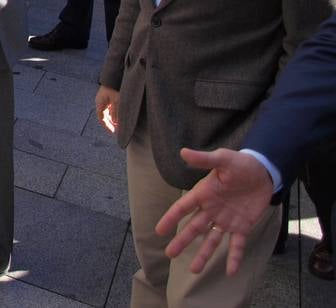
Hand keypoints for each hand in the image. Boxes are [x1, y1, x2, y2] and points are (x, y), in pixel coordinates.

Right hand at [95, 85, 119, 133]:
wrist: (115, 75)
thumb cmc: (115, 87)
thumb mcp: (117, 101)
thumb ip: (116, 113)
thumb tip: (116, 124)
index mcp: (100, 104)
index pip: (101, 119)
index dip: (107, 127)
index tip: (113, 133)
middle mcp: (101, 102)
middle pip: (104, 116)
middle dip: (110, 124)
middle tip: (118, 131)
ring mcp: (104, 99)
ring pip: (108, 112)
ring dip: (113, 119)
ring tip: (120, 125)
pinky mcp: (109, 97)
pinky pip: (111, 108)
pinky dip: (115, 114)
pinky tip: (120, 116)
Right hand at [156, 148, 274, 275]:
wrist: (265, 172)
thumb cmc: (241, 163)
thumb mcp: (223, 159)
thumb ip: (204, 159)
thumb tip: (183, 152)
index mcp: (203, 194)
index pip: (183, 208)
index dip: (171, 218)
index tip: (159, 230)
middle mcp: (211, 210)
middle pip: (194, 228)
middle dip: (182, 241)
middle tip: (170, 254)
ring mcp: (226, 220)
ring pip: (212, 240)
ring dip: (203, 254)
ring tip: (194, 270)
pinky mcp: (242, 226)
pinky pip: (237, 245)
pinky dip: (234, 258)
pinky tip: (231, 271)